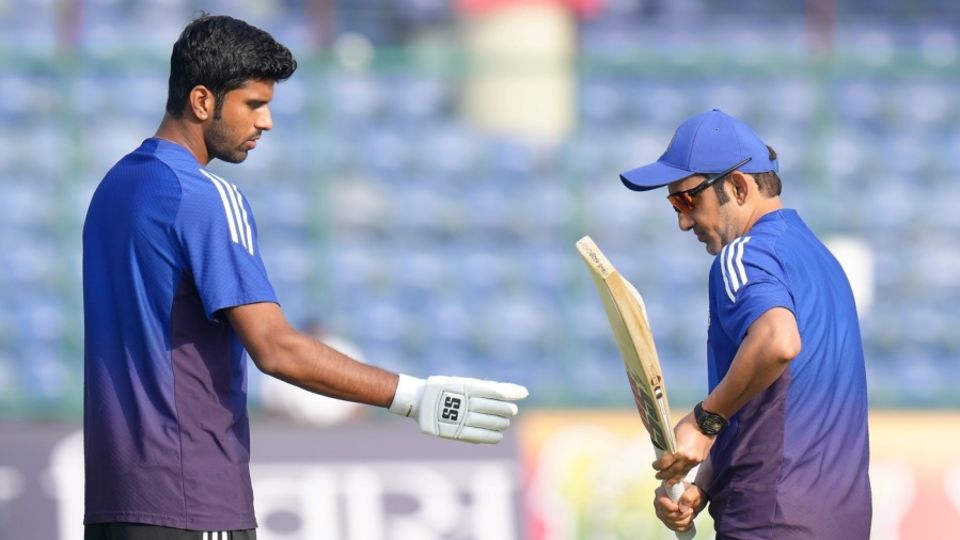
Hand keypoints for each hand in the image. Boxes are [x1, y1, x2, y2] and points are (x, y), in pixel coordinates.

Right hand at [389, 374, 528, 443]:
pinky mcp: (458, 432)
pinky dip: (493, 436)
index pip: (497, 391)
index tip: (523, 394)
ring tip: (504, 422)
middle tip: (512, 411)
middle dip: (508, 409)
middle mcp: (467, 403)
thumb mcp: (466, 383)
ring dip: (502, 422)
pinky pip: (481, 436)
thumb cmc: (448, 389)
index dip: (511, 394)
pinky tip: (499, 435)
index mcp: (469, 388)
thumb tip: (519, 392)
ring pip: (492, 422)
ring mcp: (463, 418)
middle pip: (497, 407)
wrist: (420, 400)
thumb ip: (490, 388)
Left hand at [653, 411, 714, 483]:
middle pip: (672, 472)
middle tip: (658, 476)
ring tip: (668, 482)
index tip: (654, 466)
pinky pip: (689, 470)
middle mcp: (686, 459)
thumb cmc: (688, 425)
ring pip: (681, 474)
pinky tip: (679, 475)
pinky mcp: (700, 460)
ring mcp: (694, 461)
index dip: (657, 466)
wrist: (706, 423)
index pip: (664, 464)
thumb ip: (669, 446)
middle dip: (663, 475)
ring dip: (673, 479)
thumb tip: (664, 453)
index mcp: (678, 451)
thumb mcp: (673, 435)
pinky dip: (682, 473)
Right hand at [654, 482, 705, 532]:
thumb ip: (688, 497)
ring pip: (670, 522)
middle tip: (690, 510)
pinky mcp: (666, 520)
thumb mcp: (694, 492)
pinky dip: (683, 527)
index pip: (661, 502)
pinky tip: (688, 522)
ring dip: (684, 521)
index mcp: (663, 491)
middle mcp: (659, 502)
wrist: (695, 499)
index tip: (682, 508)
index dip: (671, 507)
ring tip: (690, 515)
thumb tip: (681, 508)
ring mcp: (661, 512)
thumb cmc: (692, 493)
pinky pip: (672, 527)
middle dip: (681, 515)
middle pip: (666, 514)